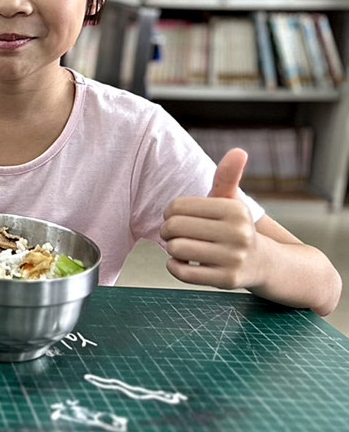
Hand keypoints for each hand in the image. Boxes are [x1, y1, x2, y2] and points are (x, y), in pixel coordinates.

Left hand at [161, 148, 262, 288]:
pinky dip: (174, 266)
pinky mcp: (226, 280)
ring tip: (181, 247)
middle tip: (174, 234)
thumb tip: (238, 151)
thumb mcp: (233, 201)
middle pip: (174, 227)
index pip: (178, 206)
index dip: (170, 212)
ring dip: (171, 249)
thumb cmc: (236, 228)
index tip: (178, 217)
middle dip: (167, 230)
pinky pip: (182, 272)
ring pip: (176, 249)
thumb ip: (228, 176)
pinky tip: (182, 262)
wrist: (265, 263)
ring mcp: (233, 258)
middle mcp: (238, 233)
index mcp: (235, 210)